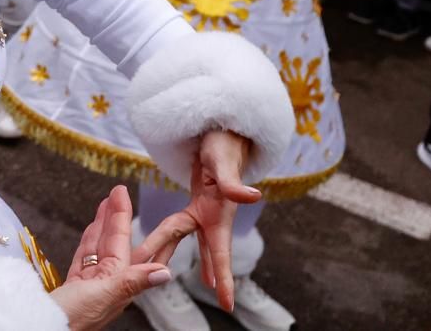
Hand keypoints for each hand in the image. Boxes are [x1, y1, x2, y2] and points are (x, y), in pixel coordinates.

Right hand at [51, 185, 191, 329]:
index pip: (124, 243)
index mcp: (117, 284)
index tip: (123, 193)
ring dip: (102, 225)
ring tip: (106, 203)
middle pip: (114, 243)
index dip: (123, 216)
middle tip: (118, 191)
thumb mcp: (104, 297)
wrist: (40, 328)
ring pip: (98, 247)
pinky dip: (87, 242)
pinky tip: (91, 230)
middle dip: (117, 217)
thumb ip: (132, 281)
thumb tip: (165, 273)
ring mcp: (90, 284)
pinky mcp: (73, 286)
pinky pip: (83, 258)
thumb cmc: (71, 319)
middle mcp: (107, 283)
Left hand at [182, 131, 261, 312]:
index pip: (221, 252)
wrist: (221, 127)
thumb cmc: (223, 142)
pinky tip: (177, 249)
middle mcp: (213, 214)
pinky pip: (185, 224)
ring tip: (197, 283)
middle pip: (205, 250)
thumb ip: (234, 182)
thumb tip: (253, 196)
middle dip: (210, 275)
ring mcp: (205, 207)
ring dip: (189, 260)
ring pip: (192, 240)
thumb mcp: (223, 160)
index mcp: (218, 213)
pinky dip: (179, 238)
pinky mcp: (198, 199)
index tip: (227, 303)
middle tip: (217, 301)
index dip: (225, 277)